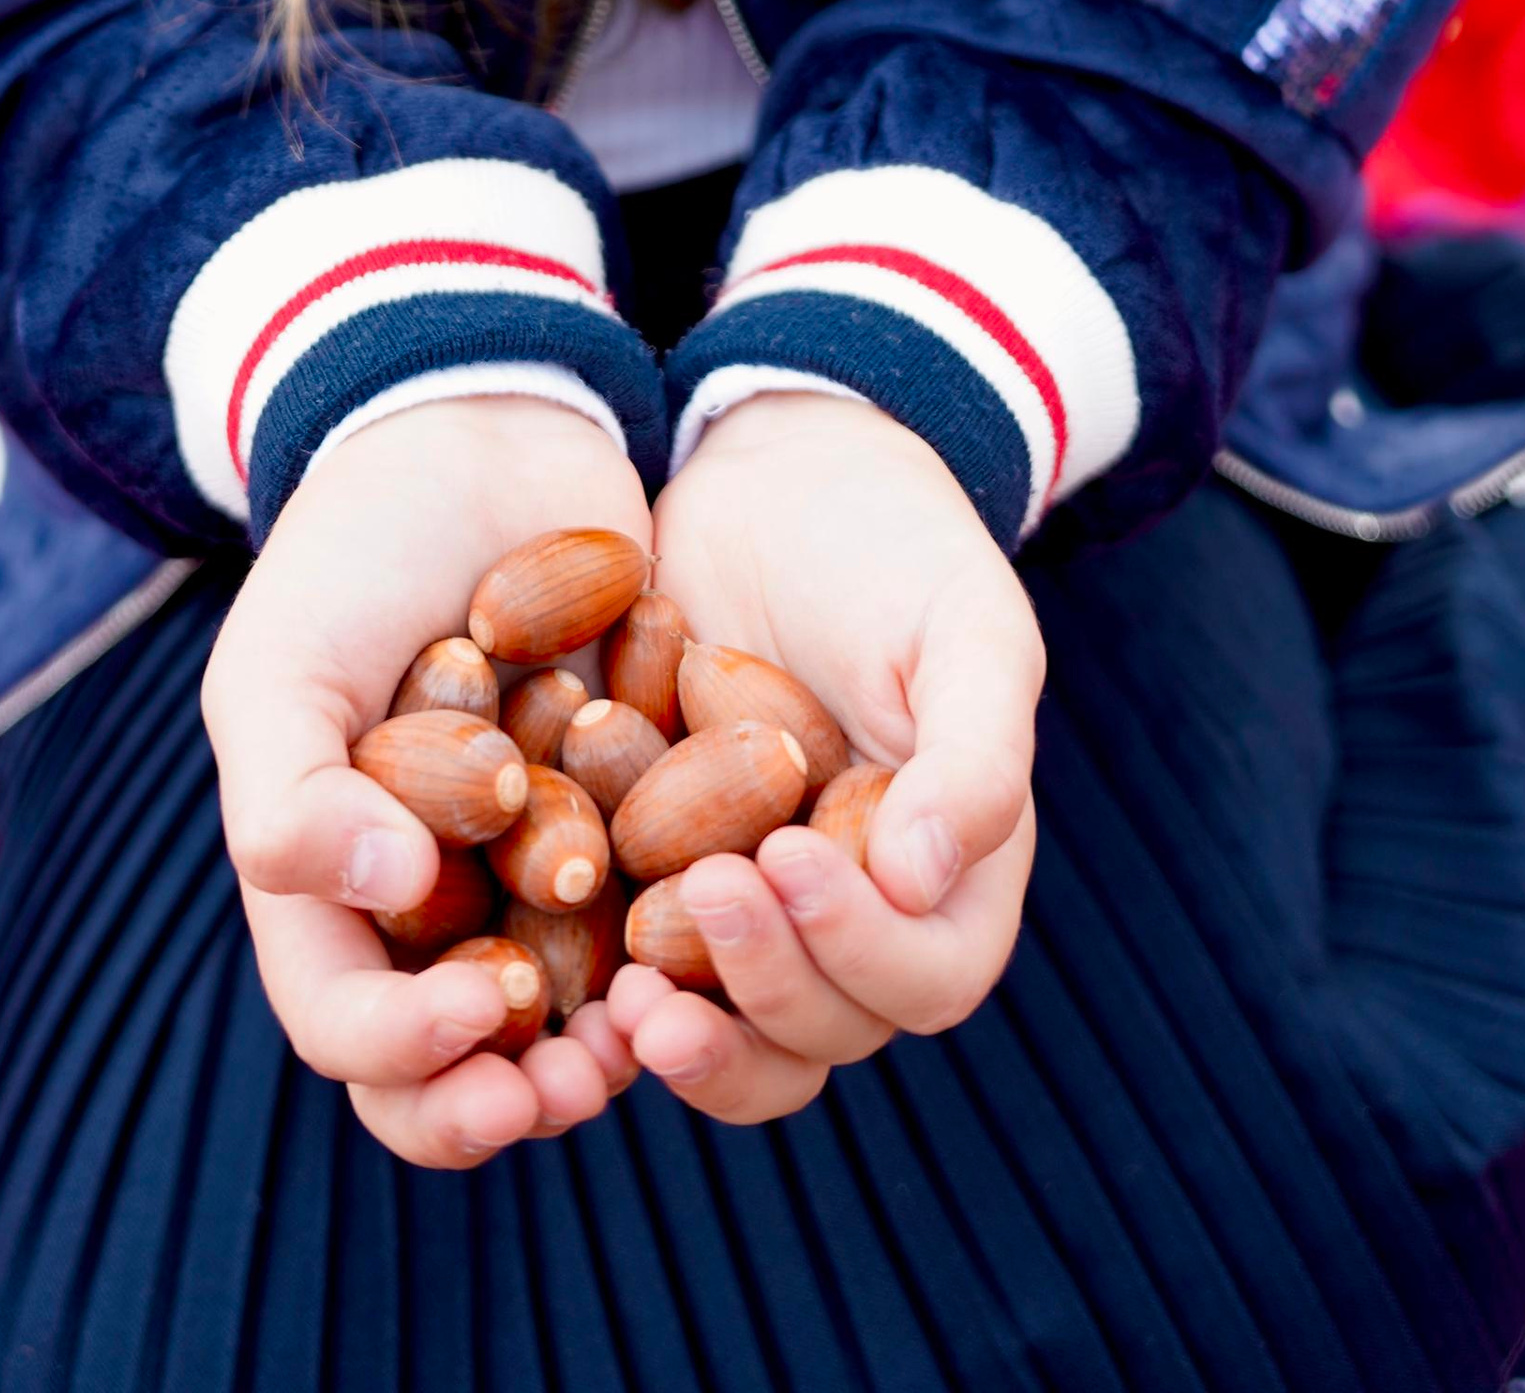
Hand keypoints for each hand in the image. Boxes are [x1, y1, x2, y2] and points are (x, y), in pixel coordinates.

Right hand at [202, 392, 651, 1167]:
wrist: (481, 431)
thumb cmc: (353, 550)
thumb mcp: (283, 661)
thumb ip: (291, 793)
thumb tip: (386, 892)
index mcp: (331, 889)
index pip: (351, 1028)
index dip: (406, 1059)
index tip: (480, 1020)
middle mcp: (436, 904)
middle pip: (463, 1062)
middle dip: (519, 1090)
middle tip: (586, 1072)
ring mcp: (539, 864)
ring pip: (575, 1005)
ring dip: (616, 1036)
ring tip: (664, 1018)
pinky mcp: (636, 815)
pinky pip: (665, 905)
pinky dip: (690, 934)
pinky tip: (730, 916)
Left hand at [608, 393, 1042, 1124]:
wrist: (775, 484)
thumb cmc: (898, 548)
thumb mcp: (967, 627)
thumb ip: (971, 755)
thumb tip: (920, 882)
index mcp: (950, 880)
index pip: (925, 973)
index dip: (861, 947)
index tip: (788, 858)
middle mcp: (854, 926)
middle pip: (823, 1028)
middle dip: (762, 988)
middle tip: (700, 898)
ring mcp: (753, 920)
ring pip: (733, 1037)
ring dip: (688, 1040)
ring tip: (626, 1001)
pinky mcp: (657, 890)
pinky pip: (639, 973)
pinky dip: (605, 996)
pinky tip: (553, 971)